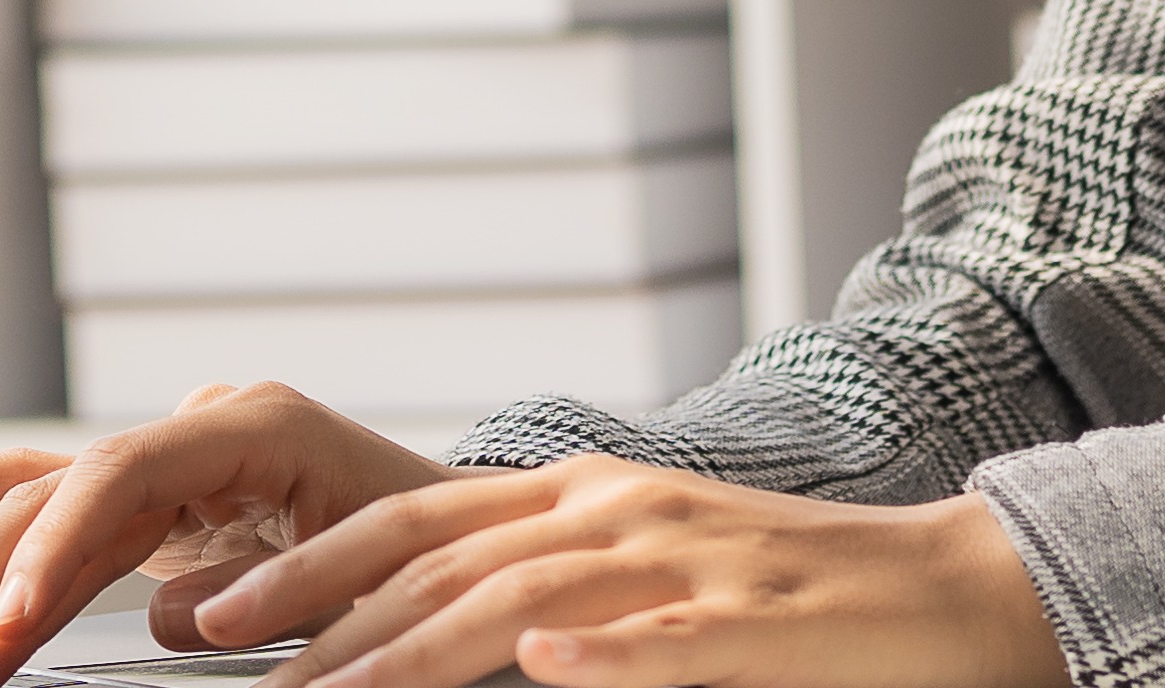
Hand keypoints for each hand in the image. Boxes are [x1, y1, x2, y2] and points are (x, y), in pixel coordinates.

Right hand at [0, 381, 468, 676]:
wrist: (478, 543)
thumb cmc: (435, 559)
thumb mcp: (359, 575)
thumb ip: (260, 587)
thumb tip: (162, 613)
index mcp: (258, 424)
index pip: (127, 467)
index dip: (62, 538)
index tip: (18, 609)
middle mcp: (205, 426)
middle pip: (69, 487)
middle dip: (1, 569)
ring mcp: (177, 459)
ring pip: (52, 504)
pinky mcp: (160, 503)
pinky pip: (59, 501)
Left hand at [184, 453, 1063, 687]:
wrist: (948, 590)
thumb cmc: (789, 599)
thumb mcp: (649, 571)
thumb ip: (546, 593)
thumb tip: (436, 639)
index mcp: (587, 497)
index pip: (418, 520)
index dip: (310, 561)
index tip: (216, 609)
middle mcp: (620, 513)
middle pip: (442, 553)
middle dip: (318, 606)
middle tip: (218, 649)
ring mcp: (684, 563)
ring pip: (522, 596)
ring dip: (411, 650)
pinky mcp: (751, 621)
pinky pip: (664, 640)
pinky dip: (598, 654)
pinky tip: (541, 667)